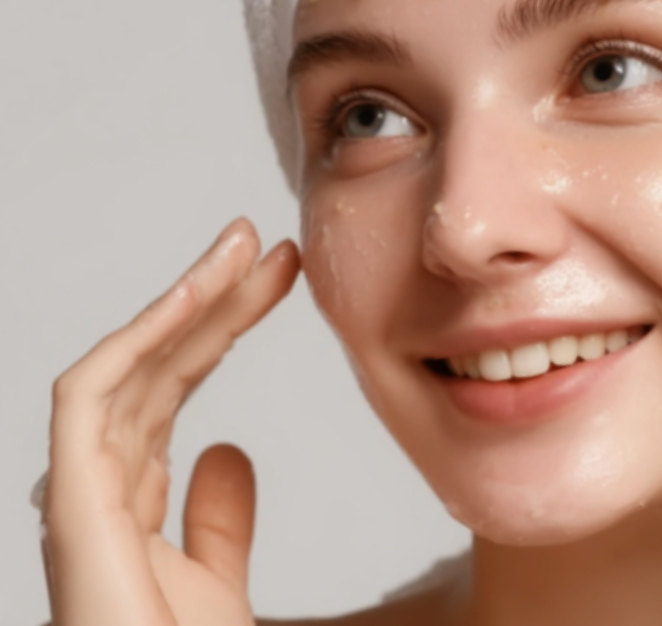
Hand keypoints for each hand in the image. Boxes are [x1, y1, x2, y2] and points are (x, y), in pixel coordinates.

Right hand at [39, 218, 299, 625]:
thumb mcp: (218, 584)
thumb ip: (217, 521)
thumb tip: (228, 450)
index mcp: (129, 503)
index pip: (176, 390)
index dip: (221, 329)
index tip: (278, 280)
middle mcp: (99, 491)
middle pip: (156, 370)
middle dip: (210, 300)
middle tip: (267, 242)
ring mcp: (79, 499)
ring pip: (129, 369)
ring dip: (185, 301)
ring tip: (244, 244)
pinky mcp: (69, 512)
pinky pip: (90, 401)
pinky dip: (138, 342)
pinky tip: (195, 296)